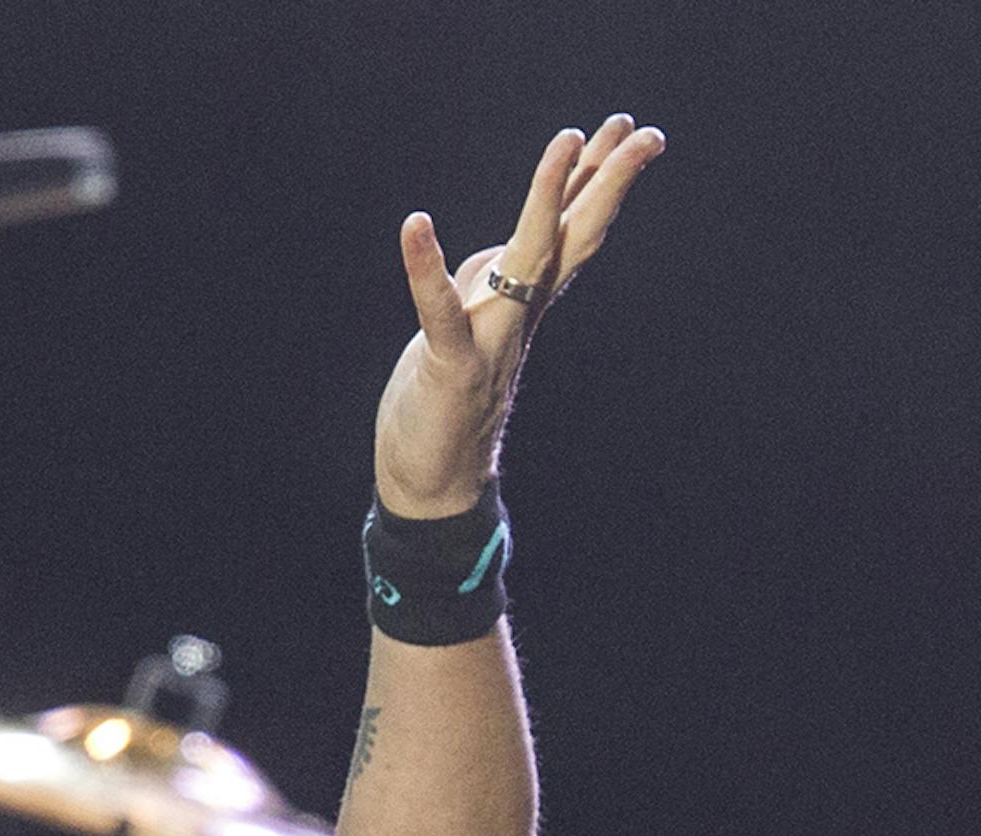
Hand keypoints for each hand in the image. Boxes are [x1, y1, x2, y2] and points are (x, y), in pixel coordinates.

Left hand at [374, 116, 666, 517]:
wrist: (433, 483)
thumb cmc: (447, 405)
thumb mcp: (469, 329)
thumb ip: (485, 288)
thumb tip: (494, 250)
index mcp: (525, 305)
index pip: (572, 234)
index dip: (598, 181)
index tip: (629, 131)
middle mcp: (518, 315)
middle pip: (572, 236)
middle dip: (606, 179)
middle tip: (643, 128)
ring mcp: (490, 338)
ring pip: (528, 257)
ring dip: (547, 197)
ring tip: (566, 140)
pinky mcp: (451, 364)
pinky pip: (440, 310)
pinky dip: (426, 269)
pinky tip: (415, 224)